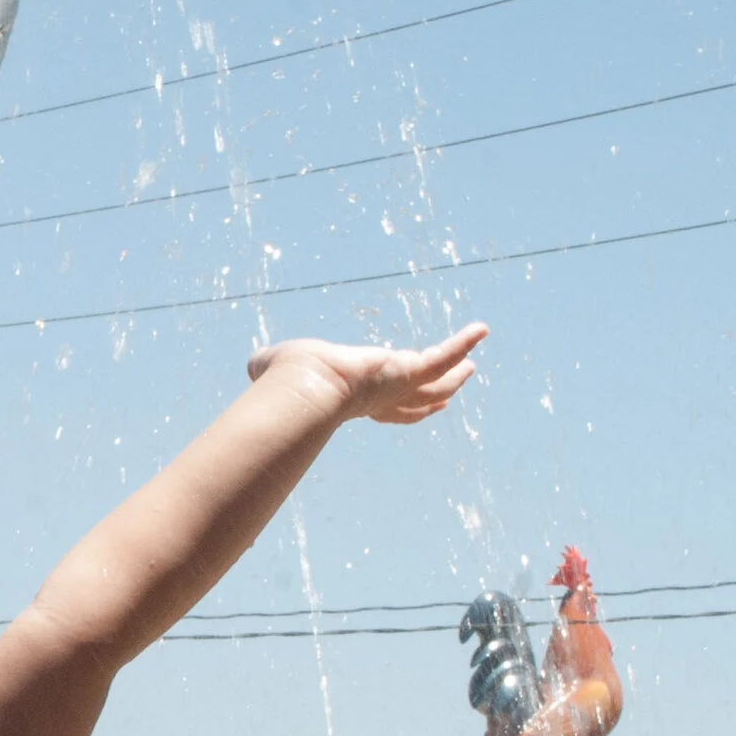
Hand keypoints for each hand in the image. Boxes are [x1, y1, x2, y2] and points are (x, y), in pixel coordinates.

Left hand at [248, 323, 486, 424]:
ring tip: (471, 365)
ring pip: (434, 383)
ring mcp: (397, 386)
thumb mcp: (274, 371)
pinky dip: (462, 342)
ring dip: (453, 373)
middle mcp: (378, 398)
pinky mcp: (408, 370)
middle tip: (450, 393)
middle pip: (413, 402)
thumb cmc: (285, 385)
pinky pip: (442, 355)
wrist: (304, 390)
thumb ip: (266, 367)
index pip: (380, 407)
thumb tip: (254, 365)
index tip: (405, 403)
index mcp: (352, 400)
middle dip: (432, 398)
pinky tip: (481, 329)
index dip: (395, 407)